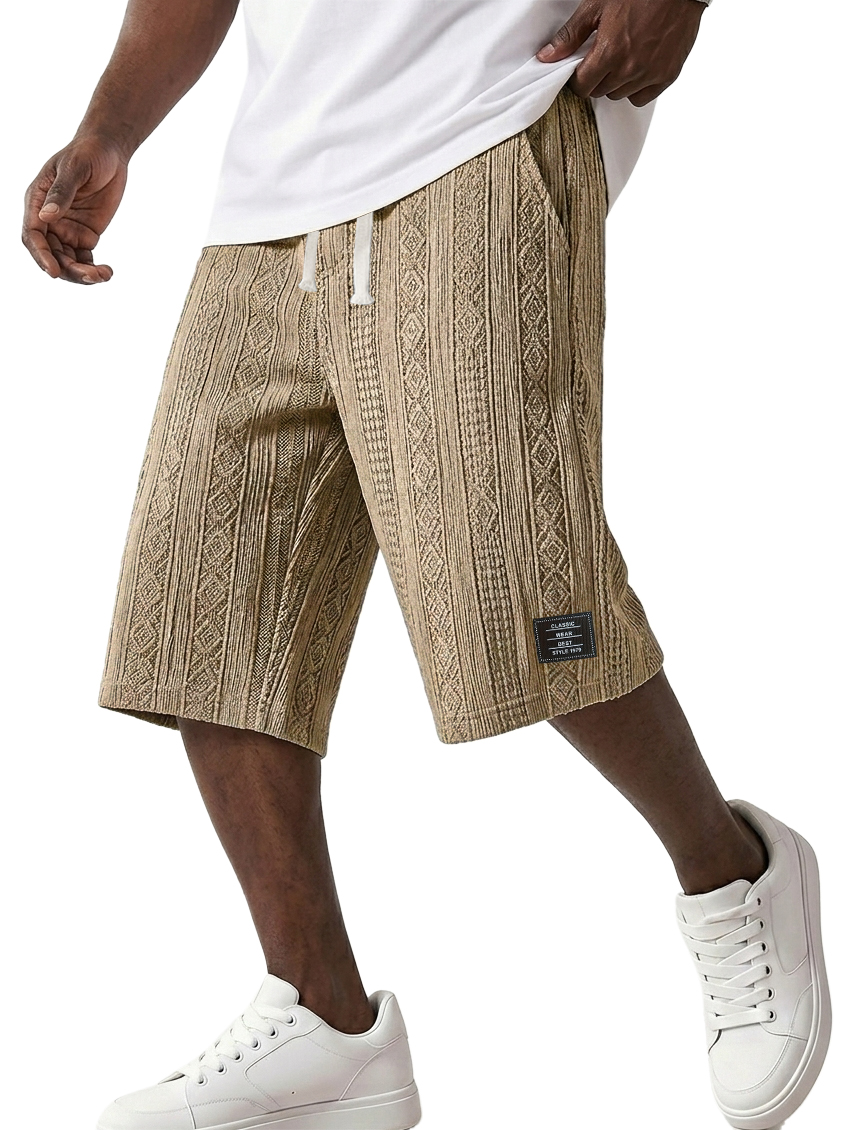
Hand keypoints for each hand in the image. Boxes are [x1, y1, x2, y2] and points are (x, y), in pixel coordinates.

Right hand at [22, 137, 128, 283]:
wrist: (109, 152)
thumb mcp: (74, 169)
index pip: (33, 236)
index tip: (54, 272)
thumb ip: (62, 192)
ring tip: (103, 275)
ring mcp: (67, 230)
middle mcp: (49, 220)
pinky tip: (107, 273)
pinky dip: (94, 270)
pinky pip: (85, 260)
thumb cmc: (87, 153)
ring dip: (82, 274)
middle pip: (51, 254)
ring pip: (68, 261)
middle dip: (68, 270)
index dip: (41, 256)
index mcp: (37, 202)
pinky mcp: (85, 236)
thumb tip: (46, 217)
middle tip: (91, 276)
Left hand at [537, 0, 705, 106]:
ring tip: (623, 58)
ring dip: (617, 82)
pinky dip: (637, 88)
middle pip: (600, 92)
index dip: (578, 79)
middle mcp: (629, 68)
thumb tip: (546, 56)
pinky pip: (642, 98)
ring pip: (620, 95)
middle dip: (597, 78)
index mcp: (610, 52)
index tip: (581, 70)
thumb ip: (571, 35)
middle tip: (604, 57)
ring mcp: (650, 74)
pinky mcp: (667, 75)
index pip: (582, 87)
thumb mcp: (597, 6)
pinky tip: (638, 68)